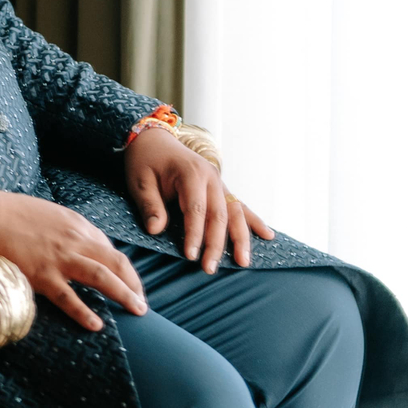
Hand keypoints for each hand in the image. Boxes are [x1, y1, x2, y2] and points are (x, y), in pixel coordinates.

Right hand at [0, 190, 148, 330]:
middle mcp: (75, 240)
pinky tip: (97, 325)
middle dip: (135, 284)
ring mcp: (60, 259)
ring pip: (103, 278)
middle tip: (143, 303)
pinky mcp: (42, 275)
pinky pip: (68, 298)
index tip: (130, 285)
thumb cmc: (14, 214)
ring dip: (124, 295)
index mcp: (77, 225)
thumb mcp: (50, 214)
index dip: (124, 270)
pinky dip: (84, 312)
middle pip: (116, 262)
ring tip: (137, 311)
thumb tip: (79, 249)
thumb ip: (68, 232)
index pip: (109, 249)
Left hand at [123, 127, 274, 273]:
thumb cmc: (145, 161)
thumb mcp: (139, 182)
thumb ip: (150, 205)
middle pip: (218, 214)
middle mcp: (210, 177)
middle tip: (210, 268)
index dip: (195, 234)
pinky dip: (253, 221)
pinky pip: (239, 206)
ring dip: (241, 238)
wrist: (154, 139)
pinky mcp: (221, 189)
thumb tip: (156, 230)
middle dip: (216, 244)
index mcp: (191, 173)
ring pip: (235, 212)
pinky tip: (268, 235)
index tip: (190, 256)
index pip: (196, 209)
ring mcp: (219, 183)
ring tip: (244, 261)